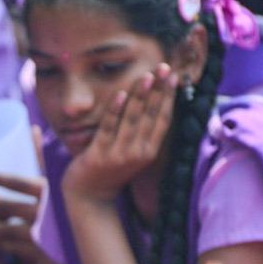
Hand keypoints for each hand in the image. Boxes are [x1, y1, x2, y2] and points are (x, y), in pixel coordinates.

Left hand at [61, 63, 176, 203]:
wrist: (89, 196)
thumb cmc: (111, 170)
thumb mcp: (133, 153)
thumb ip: (143, 134)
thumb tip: (154, 104)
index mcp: (149, 152)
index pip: (163, 119)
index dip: (169, 97)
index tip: (174, 75)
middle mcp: (138, 153)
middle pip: (151, 116)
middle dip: (159, 90)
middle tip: (164, 67)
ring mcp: (119, 154)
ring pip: (132, 120)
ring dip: (140, 96)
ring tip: (147, 76)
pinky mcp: (99, 154)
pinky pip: (108, 128)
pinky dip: (115, 110)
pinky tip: (120, 93)